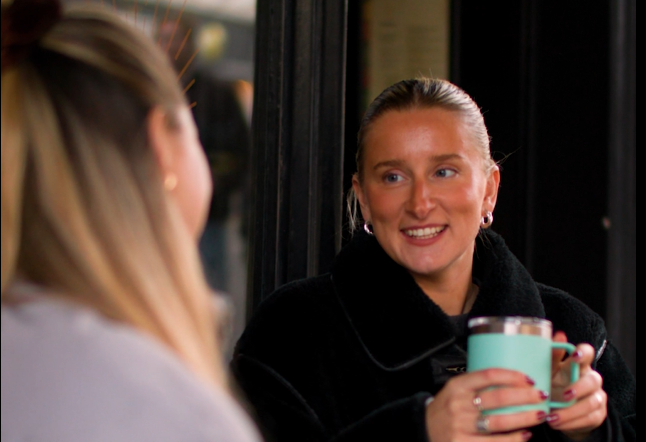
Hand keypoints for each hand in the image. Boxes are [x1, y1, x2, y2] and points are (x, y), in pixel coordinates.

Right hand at [425, 369, 544, 441]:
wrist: (424, 429)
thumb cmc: (446, 408)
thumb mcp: (455, 390)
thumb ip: (477, 385)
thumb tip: (513, 381)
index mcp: (457, 386)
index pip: (488, 375)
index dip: (512, 376)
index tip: (528, 379)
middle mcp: (458, 404)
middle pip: (498, 398)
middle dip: (524, 396)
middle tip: (540, 396)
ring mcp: (461, 425)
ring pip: (499, 421)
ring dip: (524, 418)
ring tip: (539, 414)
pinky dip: (513, 439)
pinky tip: (525, 435)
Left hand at [548, 332, 606, 439]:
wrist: (560, 410)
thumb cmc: (553, 383)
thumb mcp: (549, 370)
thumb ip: (551, 356)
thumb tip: (557, 334)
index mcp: (578, 364)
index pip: (587, 353)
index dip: (583, 353)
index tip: (574, 355)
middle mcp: (591, 379)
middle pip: (593, 380)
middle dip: (579, 388)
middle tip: (564, 395)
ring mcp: (597, 397)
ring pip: (591, 402)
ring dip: (571, 411)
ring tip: (552, 416)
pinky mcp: (597, 415)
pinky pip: (588, 419)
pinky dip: (571, 422)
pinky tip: (557, 423)